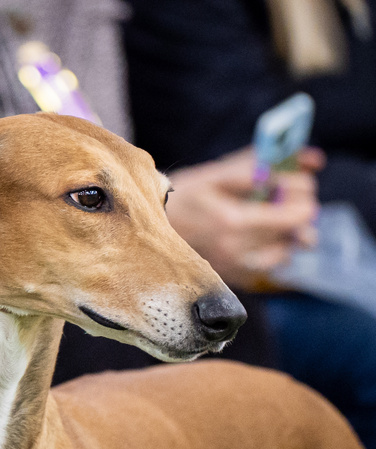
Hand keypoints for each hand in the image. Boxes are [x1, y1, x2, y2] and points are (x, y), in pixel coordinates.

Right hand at [166, 146, 324, 289]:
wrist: (146, 229)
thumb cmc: (182, 197)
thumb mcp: (217, 174)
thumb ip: (263, 166)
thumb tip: (313, 159)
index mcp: (232, 220)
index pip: (296, 213)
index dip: (302, 192)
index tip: (291, 182)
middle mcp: (235, 249)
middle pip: (295, 231)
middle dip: (296, 209)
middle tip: (281, 196)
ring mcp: (233, 267)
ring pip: (286, 252)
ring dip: (286, 233)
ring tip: (268, 218)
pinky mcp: (232, 278)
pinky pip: (268, 267)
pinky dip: (272, 251)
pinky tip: (258, 237)